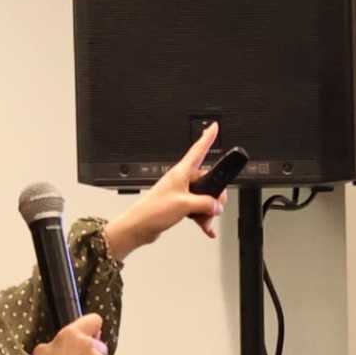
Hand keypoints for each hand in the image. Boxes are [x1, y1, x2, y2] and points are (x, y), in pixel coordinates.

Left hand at [112, 121, 226, 250]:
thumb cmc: (153, 210)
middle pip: (208, 181)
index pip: (198, 149)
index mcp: (181, 172)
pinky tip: (207, 228)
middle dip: (214, 196)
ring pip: (204, 198)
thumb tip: (216, 205)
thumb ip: (205, 203)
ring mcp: (181, 193)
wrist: (139, 226)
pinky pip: (197, 209)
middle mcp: (182, 180)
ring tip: (205, 221)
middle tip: (214, 208)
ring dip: (208, 211)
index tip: (214, 127)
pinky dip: (203, 219)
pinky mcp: (179, 205)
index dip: (207, 137)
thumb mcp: (184, 204)